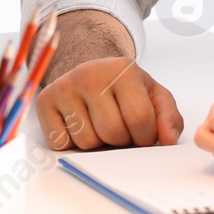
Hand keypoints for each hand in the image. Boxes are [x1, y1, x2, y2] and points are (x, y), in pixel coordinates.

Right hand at [36, 55, 182, 150]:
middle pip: (112, 132)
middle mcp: (90, 74)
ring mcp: (64, 87)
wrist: (89, 73)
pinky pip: (62, 143)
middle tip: (120, 128)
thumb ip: (168, 116)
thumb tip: (169, 140)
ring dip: (98, 143)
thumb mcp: (153, 95)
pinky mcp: (44, 102)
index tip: (142, 133)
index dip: (145, 136)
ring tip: (99, 124)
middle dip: (121, 141)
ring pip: (87, 142)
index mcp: (123, 69)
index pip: (139, 118)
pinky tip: (80, 126)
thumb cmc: (123, 88)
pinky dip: (73, 144)